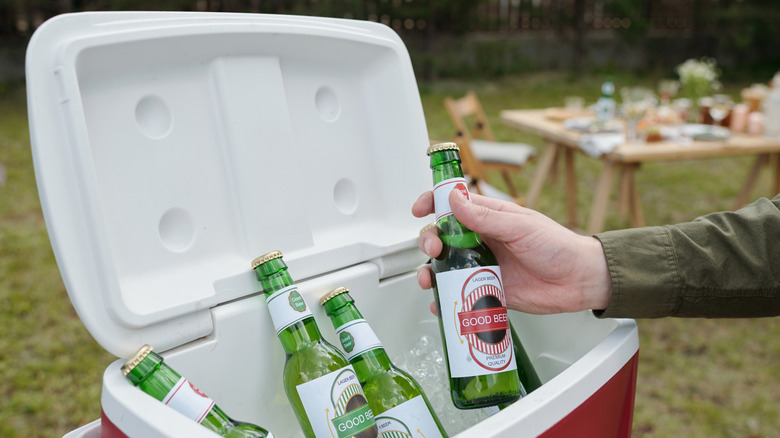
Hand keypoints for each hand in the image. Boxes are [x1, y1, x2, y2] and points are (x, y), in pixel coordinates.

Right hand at [413, 190, 611, 313]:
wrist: (579, 281)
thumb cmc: (558, 246)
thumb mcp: (520, 226)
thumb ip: (485, 216)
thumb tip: (454, 200)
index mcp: (489, 217)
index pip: (452, 204)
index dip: (432, 203)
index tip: (419, 210)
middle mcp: (481, 240)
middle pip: (441, 237)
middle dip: (429, 241)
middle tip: (434, 250)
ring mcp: (482, 266)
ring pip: (445, 267)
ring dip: (430, 272)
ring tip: (429, 280)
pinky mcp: (487, 291)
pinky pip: (459, 294)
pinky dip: (445, 300)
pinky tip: (441, 304)